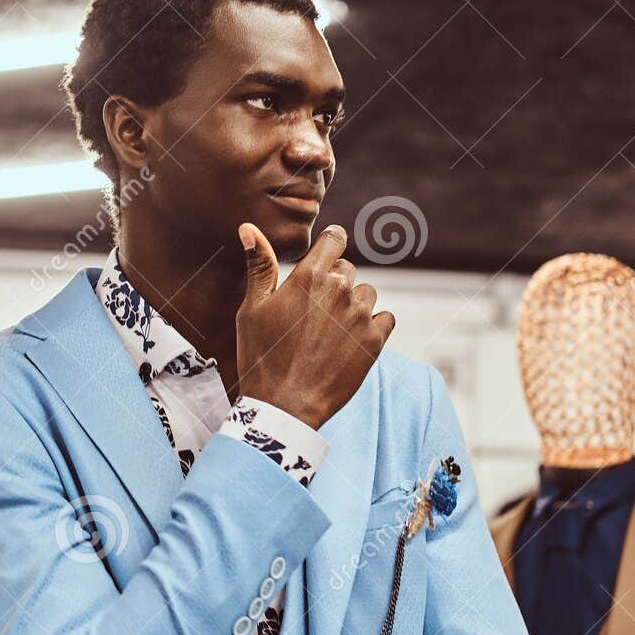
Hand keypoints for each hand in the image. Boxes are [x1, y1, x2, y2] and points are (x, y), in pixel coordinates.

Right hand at [234, 222, 394, 429]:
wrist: (284, 406)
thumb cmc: (262, 357)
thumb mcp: (252, 309)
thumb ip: (260, 265)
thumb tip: (248, 228)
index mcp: (309, 276)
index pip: (335, 239)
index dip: (330, 246)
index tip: (324, 259)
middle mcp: (339, 290)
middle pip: (348, 270)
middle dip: (334, 284)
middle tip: (313, 314)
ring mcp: (360, 316)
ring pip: (367, 294)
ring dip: (354, 305)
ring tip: (330, 332)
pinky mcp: (375, 341)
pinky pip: (386, 318)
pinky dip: (373, 326)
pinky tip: (351, 341)